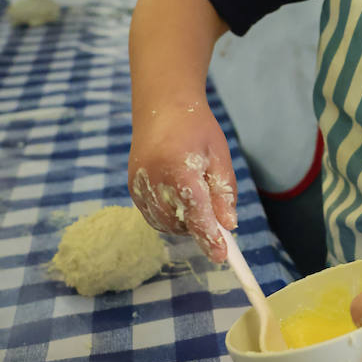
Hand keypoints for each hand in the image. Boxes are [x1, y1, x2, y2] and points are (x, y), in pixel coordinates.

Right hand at [128, 102, 238, 262]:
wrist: (162, 105)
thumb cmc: (197, 127)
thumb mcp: (219, 156)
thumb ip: (223, 192)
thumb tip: (228, 224)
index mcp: (179, 168)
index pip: (195, 213)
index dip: (209, 237)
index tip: (221, 256)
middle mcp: (154, 178)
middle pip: (178, 222)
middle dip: (197, 228)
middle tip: (214, 221)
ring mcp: (139, 183)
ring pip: (163, 222)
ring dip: (182, 224)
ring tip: (196, 203)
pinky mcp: (133, 185)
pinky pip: (151, 214)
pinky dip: (167, 217)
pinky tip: (179, 201)